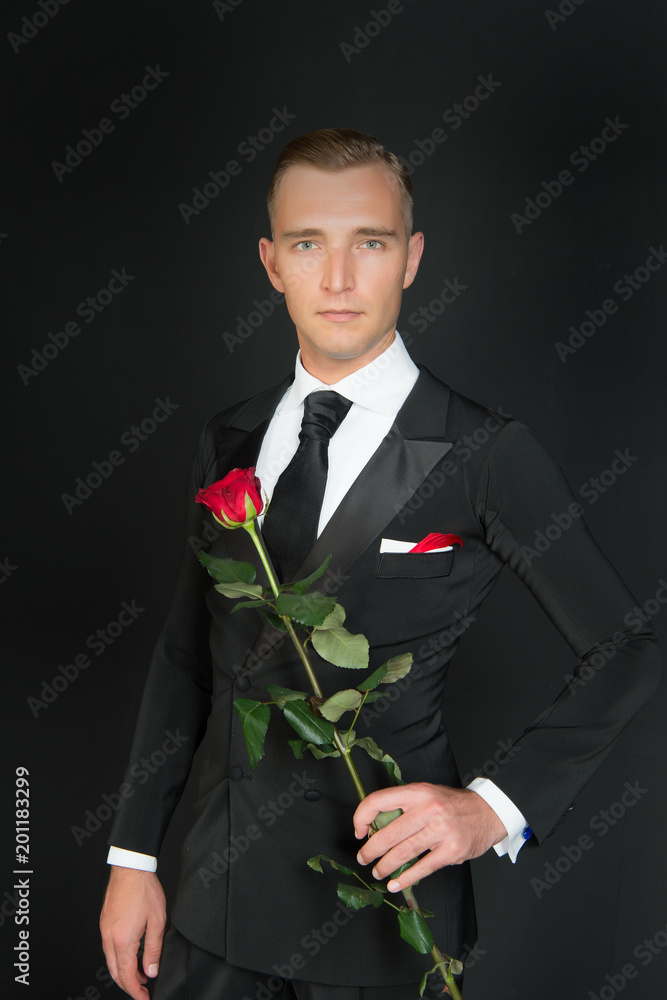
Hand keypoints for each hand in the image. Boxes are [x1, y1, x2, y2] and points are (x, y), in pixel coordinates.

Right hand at [100, 866, 165, 999]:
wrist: (131, 868)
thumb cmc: (144, 890)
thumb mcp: (157, 921)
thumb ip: (154, 949)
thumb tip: (150, 970)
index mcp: (123, 940)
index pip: (126, 976)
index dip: (136, 991)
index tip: (144, 998)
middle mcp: (109, 937)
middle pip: (115, 973)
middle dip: (128, 985)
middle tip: (142, 990)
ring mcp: (104, 930)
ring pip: (110, 961)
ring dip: (123, 972)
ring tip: (140, 974)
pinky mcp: (104, 923)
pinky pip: (108, 948)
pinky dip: (119, 958)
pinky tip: (131, 955)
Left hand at [353, 783, 507, 891]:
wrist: (489, 812)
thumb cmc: (452, 804)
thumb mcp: (427, 793)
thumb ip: (404, 806)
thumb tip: (375, 826)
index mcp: (418, 792)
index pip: (379, 801)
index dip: (362, 817)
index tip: (359, 831)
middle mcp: (428, 809)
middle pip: (389, 833)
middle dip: (371, 850)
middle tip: (363, 858)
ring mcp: (441, 831)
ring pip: (403, 853)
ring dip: (385, 866)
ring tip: (378, 871)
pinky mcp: (451, 851)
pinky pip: (422, 868)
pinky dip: (405, 879)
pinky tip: (395, 884)